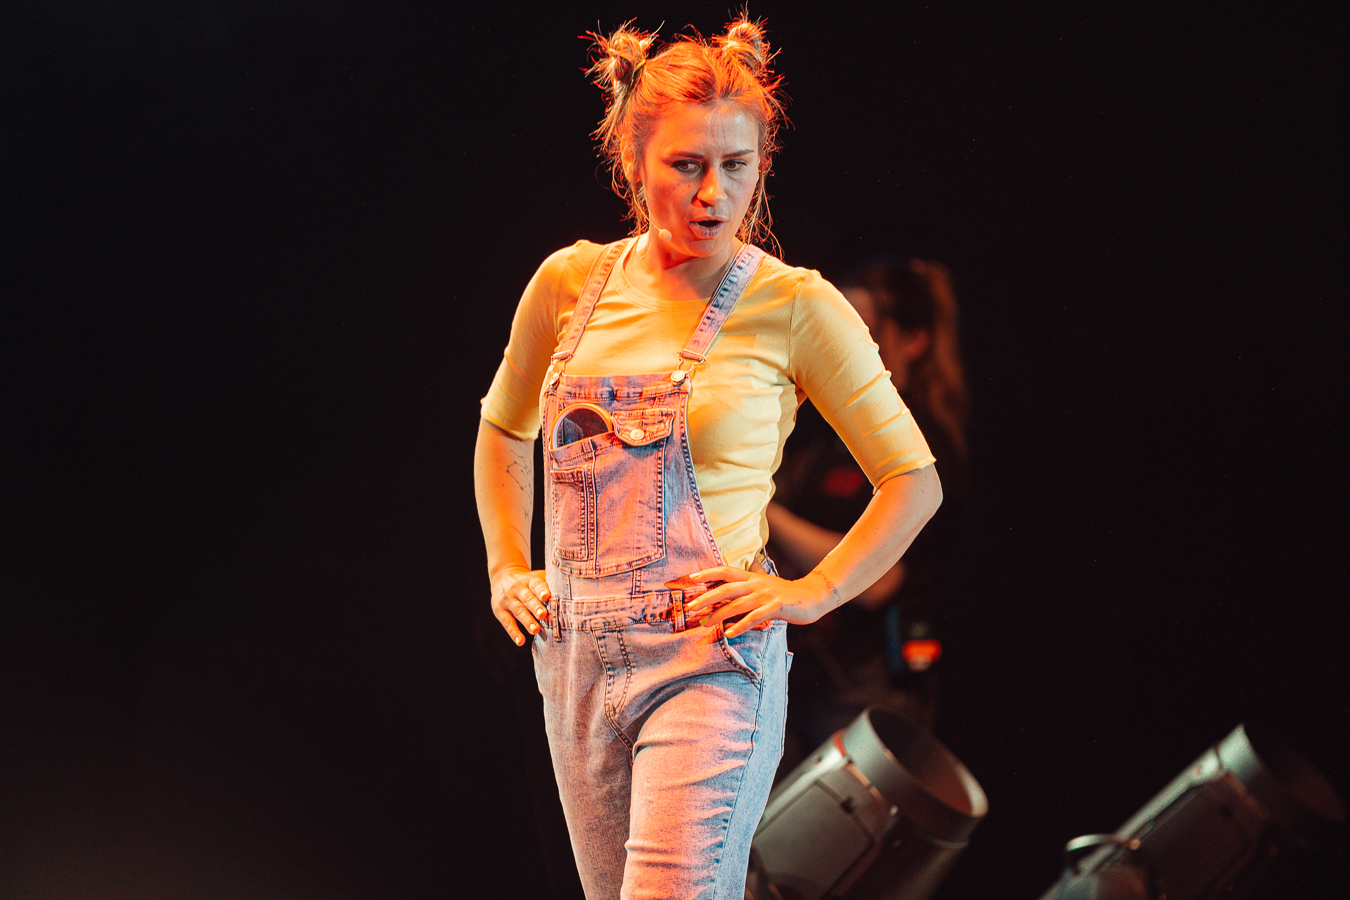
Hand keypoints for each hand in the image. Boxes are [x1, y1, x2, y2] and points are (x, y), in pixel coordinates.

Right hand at [490, 566, 551, 645]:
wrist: (502, 576)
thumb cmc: (529, 581)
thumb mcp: (537, 577)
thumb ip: (550, 583)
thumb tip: (573, 591)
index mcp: (529, 580)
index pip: (535, 584)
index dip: (541, 590)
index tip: (547, 597)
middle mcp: (516, 588)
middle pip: (527, 598)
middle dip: (535, 607)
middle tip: (543, 615)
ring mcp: (507, 600)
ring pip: (518, 611)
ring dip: (527, 621)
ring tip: (535, 630)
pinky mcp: (500, 611)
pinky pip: (507, 622)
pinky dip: (513, 633)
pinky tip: (520, 642)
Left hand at [682, 566, 840, 641]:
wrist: (813, 595)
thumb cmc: (786, 593)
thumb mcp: (765, 583)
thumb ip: (748, 582)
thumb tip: (731, 579)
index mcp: (752, 577)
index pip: (725, 571)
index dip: (707, 573)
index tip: (690, 579)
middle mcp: (756, 584)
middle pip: (727, 588)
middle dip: (706, 597)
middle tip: (690, 607)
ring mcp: (766, 595)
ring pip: (738, 604)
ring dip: (719, 614)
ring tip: (705, 624)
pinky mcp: (776, 607)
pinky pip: (755, 617)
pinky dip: (741, 625)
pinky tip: (730, 633)